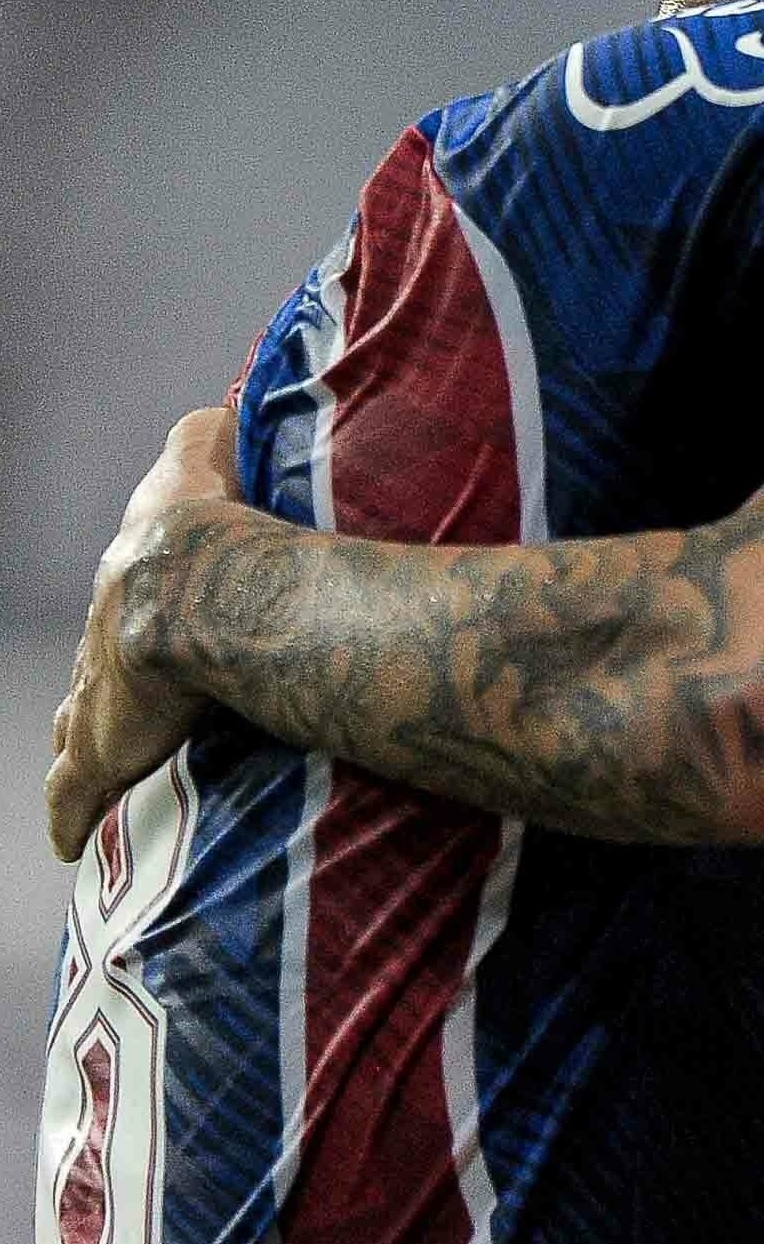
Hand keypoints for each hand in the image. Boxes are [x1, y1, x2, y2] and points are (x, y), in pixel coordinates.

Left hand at [50, 406, 241, 861]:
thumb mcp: (205, 459)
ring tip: (100, 764)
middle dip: (107, 681)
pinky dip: (70, 814)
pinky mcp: (99, 750)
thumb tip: (216, 406)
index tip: (151, 628)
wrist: (198, 583)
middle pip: (95, 665)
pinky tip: (67, 837)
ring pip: (79, 727)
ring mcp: (97, 700)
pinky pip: (74, 792)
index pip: (125, 603)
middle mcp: (104, 642)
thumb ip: (209, 433)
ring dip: (86, 746)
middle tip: (127, 698)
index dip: (141, 616)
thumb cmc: (216, 526)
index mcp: (134, 581)